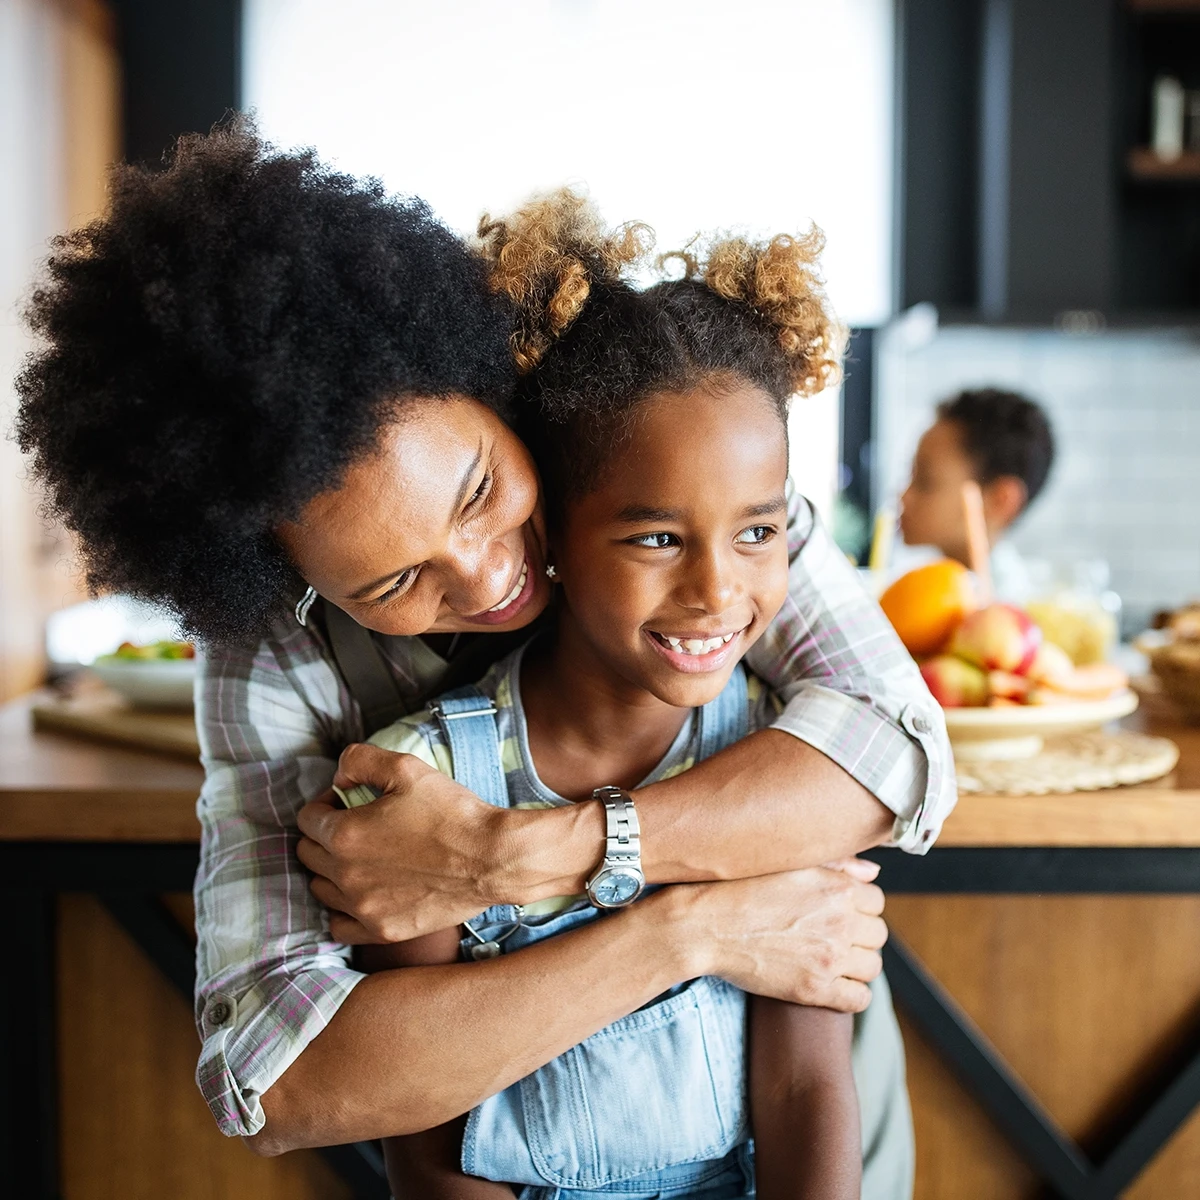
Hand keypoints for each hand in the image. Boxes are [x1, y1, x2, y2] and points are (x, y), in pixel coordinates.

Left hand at [296, 743, 517, 942]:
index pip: (307, 819)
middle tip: (356, 826)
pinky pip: (339, 925)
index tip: (348, 801)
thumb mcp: (407, 767)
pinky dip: (343, 908)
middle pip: (308, 854)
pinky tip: (363, 893)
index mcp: (345, 835)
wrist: (492, 858)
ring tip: (361, 857)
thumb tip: (338, 777)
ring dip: (331, 870)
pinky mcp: (382, 930)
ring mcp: (363, 907)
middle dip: (324, 835)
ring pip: (320, 889)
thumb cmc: (452, 812)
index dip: (325, 804)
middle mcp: (345, 875)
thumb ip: (359, 760)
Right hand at [670, 865, 886, 1011]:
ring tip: (830, 959)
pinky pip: (860, 998)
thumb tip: (874, 873)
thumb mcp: (789, 864)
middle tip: (833, 937)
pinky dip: (851, 993)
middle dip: (860, 935)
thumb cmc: (739, 888)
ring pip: (872, 967)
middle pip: (878, 935)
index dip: (859, 906)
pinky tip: (831, 984)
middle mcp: (841, 921)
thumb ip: (838, 864)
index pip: (877, 901)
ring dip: (856, 964)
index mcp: (838, 887)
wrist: (703, 925)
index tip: (840, 912)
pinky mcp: (815, 989)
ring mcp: (830, 957)